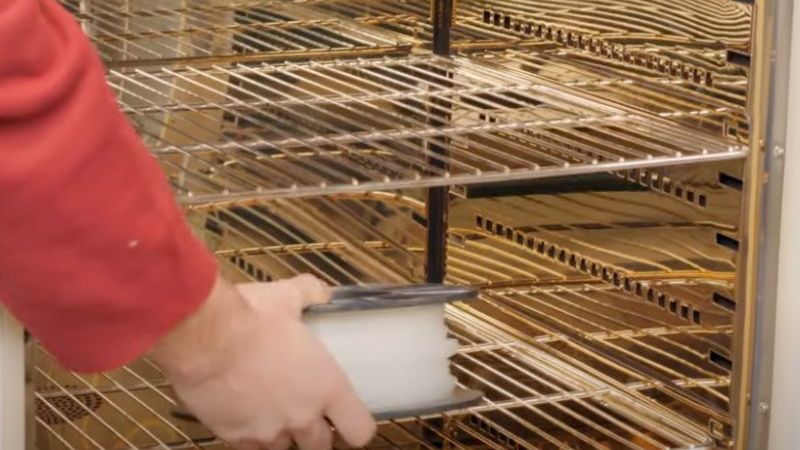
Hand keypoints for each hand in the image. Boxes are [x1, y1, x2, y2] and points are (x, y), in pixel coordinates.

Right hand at [151, 274, 375, 449]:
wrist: (204, 338)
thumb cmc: (250, 319)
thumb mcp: (287, 296)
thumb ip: (309, 294)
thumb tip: (319, 291)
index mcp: (327, 386)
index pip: (359, 430)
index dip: (357, 426)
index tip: (349, 418)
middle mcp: (302, 415)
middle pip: (321, 446)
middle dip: (317, 434)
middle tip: (308, 414)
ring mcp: (269, 431)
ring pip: (284, 449)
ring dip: (283, 435)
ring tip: (273, 412)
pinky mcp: (235, 436)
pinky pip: (250, 449)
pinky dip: (249, 437)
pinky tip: (244, 417)